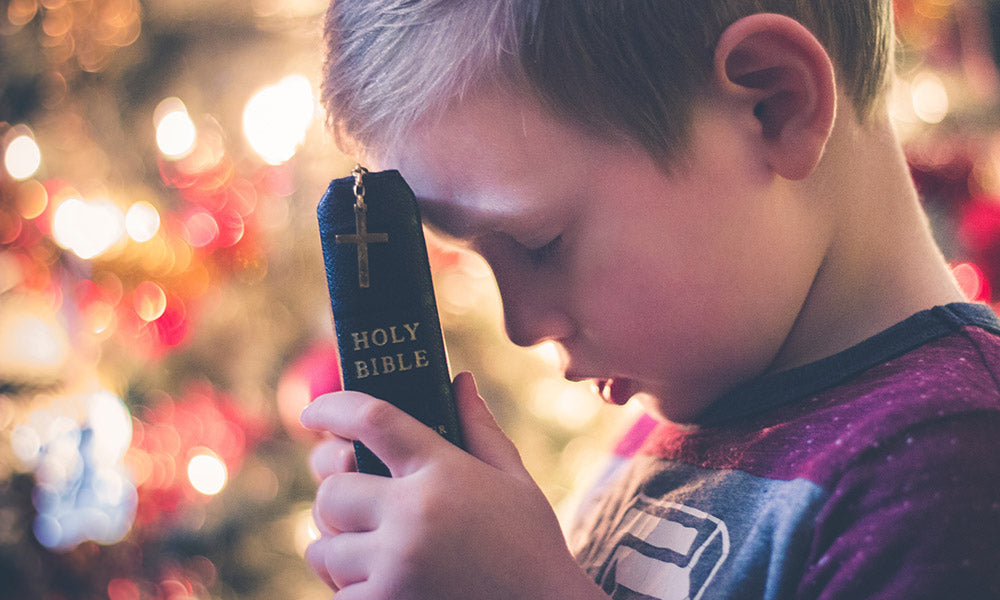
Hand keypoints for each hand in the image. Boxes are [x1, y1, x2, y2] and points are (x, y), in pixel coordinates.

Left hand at [300, 372, 606, 599]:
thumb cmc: (532, 549)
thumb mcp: (515, 482)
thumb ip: (480, 429)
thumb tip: (458, 380)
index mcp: (444, 472)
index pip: (373, 419)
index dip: (334, 408)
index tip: (313, 414)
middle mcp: (412, 515)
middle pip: (332, 491)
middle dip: (339, 499)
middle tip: (358, 509)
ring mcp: (394, 568)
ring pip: (323, 549)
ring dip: (339, 550)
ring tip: (372, 554)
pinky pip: (336, 596)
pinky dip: (350, 592)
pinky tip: (382, 587)